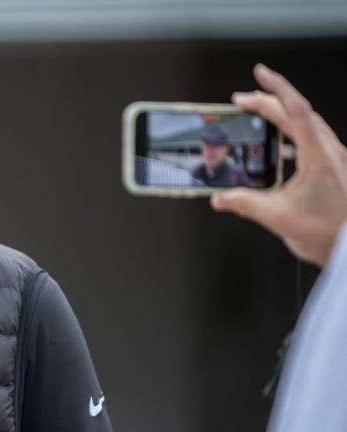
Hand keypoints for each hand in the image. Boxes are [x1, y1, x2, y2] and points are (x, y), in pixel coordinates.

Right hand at [211, 64, 346, 265]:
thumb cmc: (329, 232)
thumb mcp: (279, 218)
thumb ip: (245, 204)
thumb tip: (221, 197)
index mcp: (320, 157)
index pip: (296, 111)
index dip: (276, 89)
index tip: (260, 74)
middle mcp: (330, 153)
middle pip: (297, 113)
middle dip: (268, 101)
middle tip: (241, 100)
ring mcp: (335, 160)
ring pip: (306, 125)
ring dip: (280, 116)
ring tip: (257, 115)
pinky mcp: (334, 169)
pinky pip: (311, 140)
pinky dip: (291, 134)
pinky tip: (280, 146)